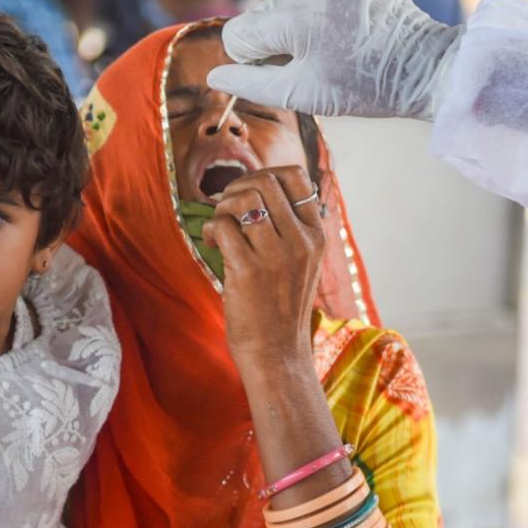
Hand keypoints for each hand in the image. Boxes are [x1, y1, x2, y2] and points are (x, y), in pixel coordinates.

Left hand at [202, 167, 324, 366]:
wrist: (277, 352)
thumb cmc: (281, 308)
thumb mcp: (302, 264)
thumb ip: (291, 230)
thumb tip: (259, 190)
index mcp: (317, 236)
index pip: (297, 178)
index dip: (267, 174)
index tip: (250, 192)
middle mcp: (301, 241)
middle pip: (266, 182)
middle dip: (237, 187)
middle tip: (227, 209)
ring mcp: (276, 255)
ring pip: (244, 198)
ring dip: (222, 206)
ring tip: (219, 227)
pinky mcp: (248, 270)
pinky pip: (222, 225)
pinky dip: (210, 228)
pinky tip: (211, 243)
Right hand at [207, 0, 461, 119]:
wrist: (421, 66)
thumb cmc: (363, 86)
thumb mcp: (302, 93)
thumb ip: (252, 82)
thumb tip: (215, 75)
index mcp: (293, 18)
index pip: (238, 34)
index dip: (251, 60)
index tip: (279, 71)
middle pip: (258, 13)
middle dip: (273, 38)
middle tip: (309, 60)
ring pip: (281, 0)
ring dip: (292, 22)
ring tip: (326, 45)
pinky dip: (312, 9)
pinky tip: (335, 29)